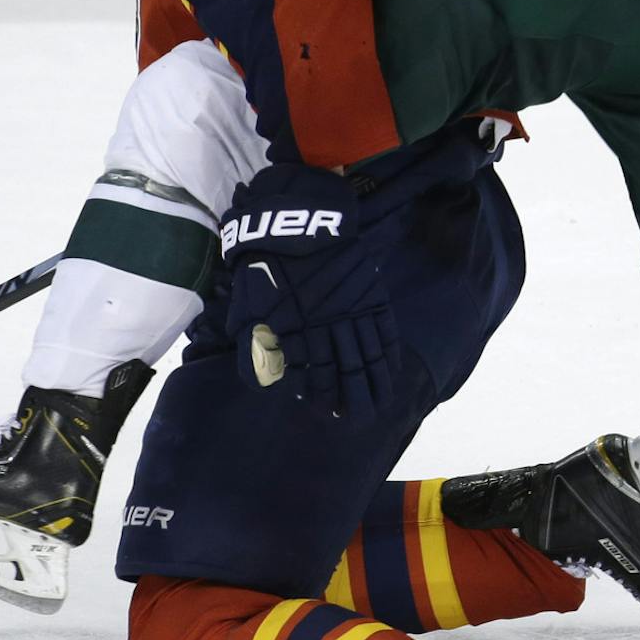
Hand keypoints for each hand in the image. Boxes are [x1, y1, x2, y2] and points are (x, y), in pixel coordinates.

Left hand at [219, 162, 397, 420]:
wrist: (295, 219)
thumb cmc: (263, 262)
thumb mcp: (246, 306)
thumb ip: (254, 346)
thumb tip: (261, 383)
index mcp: (296, 332)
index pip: (311, 374)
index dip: (317, 394)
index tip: (322, 411)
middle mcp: (327, 328)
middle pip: (343, 372)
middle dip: (349, 398)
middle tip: (356, 419)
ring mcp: (352, 311)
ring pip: (367, 356)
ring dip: (373, 383)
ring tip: (379, 405)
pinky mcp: (369, 294)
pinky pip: (385, 330)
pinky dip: (390, 352)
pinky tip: (393, 369)